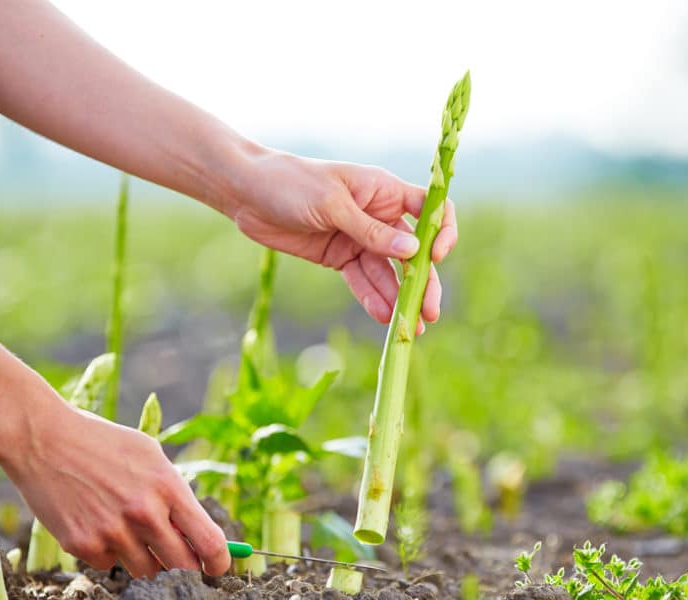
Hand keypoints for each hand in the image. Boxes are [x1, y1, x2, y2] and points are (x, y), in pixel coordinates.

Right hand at [0, 397, 230, 577]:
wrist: (43, 438)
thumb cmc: (103, 443)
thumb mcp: (149, 455)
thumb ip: (175, 494)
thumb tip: (200, 535)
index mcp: (168, 487)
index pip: (209, 542)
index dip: (219, 562)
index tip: (217, 567)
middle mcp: (144, 513)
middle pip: (182, 568)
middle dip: (187, 570)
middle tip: (181, 562)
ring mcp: (112, 532)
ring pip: (145, 571)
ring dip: (145, 560)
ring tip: (128, 528)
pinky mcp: (82, 545)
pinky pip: (109, 565)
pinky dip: (108, 552)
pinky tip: (95, 521)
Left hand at [231, 152, 457, 331]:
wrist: (247, 193)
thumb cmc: (291, 183)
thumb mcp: (332, 204)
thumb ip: (370, 231)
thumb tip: (413, 252)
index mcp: (384, 190)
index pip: (429, 210)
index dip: (440, 233)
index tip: (436, 257)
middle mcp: (378, 215)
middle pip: (412, 251)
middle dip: (422, 282)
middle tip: (428, 314)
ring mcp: (359, 238)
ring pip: (388, 272)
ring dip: (399, 298)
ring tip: (407, 329)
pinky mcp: (339, 257)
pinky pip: (361, 281)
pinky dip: (372, 298)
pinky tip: (382, 317)